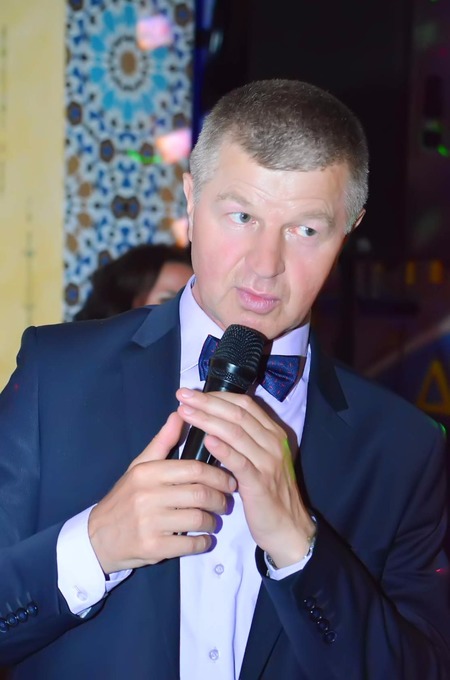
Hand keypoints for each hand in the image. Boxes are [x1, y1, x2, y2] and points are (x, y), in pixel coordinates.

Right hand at [88, 411, 236, 573]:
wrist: (98, 537)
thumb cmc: (125, 498)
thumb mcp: (139, 467)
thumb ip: (162, 442)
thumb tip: (180, 414)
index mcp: (147, 472)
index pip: (194, 469)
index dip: (218, 475)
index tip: (229, 480)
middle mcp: (148, 496)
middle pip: (200, 494)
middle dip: (221, 499)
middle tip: (225, 502)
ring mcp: (150, 523)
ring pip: (199, 519)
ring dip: (213, 522)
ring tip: (214, 520)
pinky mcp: (153, 548)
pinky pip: (191, 544)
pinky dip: (204, 542)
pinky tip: (204, 538)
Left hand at [177, 388, 315, 567]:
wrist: (288, 529)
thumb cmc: (268, 493)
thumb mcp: (260, 460)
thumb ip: (244, 440)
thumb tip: (214, 421)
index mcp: (273, 433)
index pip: (244, 404)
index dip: (217, 396)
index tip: (193, 393)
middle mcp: (273, 442)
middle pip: (237, 413)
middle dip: (207, 402)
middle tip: (183, 396)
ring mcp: (268, 462)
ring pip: (236, 432)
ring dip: (208, 420)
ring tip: (186, 413)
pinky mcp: (260, 483)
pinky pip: (240, 462)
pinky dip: (223, 449)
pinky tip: (206, 440)